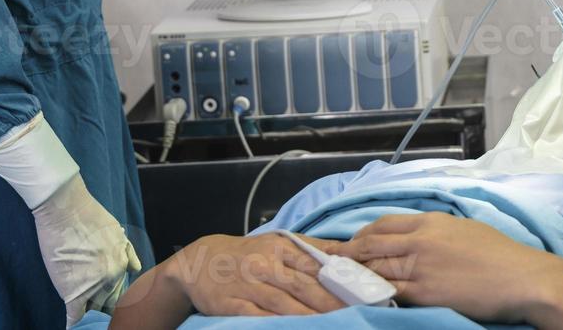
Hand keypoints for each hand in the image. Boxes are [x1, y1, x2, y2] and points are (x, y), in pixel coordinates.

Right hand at [31, 174, 142, 325]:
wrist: (66, 209)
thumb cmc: (89, 216)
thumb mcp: (117, 232)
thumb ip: (127, 252)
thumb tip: (135, 268)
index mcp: (122, 265)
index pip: (121, 290)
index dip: (114, 297)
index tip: (109, 303)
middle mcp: (111, 279)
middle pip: (110, 303)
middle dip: (104, 309)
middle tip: (100, 316)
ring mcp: (92, 287)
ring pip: (94, 310)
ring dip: (90, 316)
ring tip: (89, 323)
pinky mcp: (72, 292)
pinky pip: (76, 316)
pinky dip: (75, 324)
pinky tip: (74, 327)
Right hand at [162, 232, 344, 316]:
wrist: (200, 261)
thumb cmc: (246, 253)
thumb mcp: (276, 241)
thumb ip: (309, 247)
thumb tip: (345, 251)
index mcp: (280, 247)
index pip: (316, 263)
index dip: (341, 277)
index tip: (363, 289)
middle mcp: (266, 265)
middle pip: (305, 285)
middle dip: (332, 301)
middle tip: (357, 312)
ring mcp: (249, 285)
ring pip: (285, 303)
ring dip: (311, 316)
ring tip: (335, 324)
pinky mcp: (233, 304)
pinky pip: (259, 317)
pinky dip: (277, 324)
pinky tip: (294, 329)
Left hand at [326, 213, 562, 323]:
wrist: (521, 278)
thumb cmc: (500, 254)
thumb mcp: (464, 229)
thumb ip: (437, 230)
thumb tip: (418, 236)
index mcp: (431, 221)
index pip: (383, 224)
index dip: (360, 234)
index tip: (347, 243)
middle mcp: (421, 241)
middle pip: (371, 244)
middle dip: (346, 254)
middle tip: (326, 262)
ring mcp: (421, 267)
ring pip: (375, 269)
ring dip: (353, 275)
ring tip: (334, 281)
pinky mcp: (425, 293)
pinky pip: (390, 293)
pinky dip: (372, 294)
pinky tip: (359, 297)